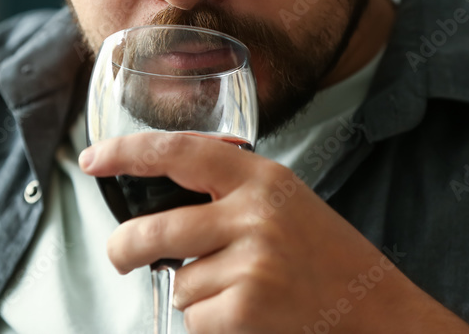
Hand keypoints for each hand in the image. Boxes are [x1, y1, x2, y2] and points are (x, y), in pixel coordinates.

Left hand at [79, 132, 468, 332]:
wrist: (375, 305)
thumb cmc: (323, 252)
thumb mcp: (283, 200)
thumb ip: (231, 193)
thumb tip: (161, 204)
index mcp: (261, 177)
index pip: (180, 151)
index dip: (128, 152)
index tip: (93, 158)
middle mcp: (254, 214)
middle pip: (156, 229)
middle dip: (125, 248)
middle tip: (121, 255)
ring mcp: (251, 262)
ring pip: (179, 281)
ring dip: (195, 293)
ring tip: (243, 290)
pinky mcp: (247, 309)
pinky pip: (195, 318)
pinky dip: (210, 323)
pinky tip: (249, 315)